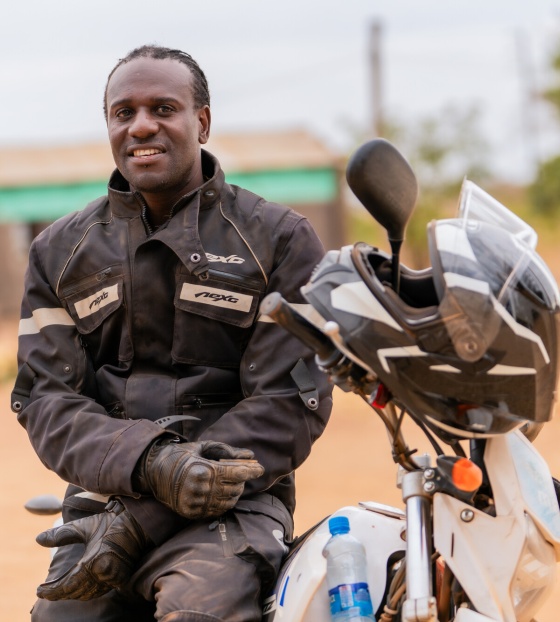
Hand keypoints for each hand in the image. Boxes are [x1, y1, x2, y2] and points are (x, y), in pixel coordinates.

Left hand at [36, 498, 151, 600]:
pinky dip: (87, 592)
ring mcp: (114, 578)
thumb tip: (38, 539)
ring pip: (88, 595)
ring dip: (73, 594)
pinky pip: (99, 591)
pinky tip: (80, 587)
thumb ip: (62, 534)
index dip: (51, 590)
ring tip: (60, 589)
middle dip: (60, 593)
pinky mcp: (121, 579)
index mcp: (93, 562)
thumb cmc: (111, 523)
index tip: (39, 590)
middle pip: (76, 593)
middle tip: (46, 591)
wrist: (139, 524)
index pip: (67, 585)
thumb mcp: (85, 526)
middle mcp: (104, 575)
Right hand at [134, 438, 263, 518]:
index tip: (260, 468)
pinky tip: (224, 493)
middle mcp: (200, 489)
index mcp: (204, 470)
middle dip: (243, 480)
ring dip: (235, 492)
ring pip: (228, 502)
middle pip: (235, 488)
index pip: (236, 474)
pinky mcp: (191, 513)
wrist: (154, 472)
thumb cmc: (181, 455)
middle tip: (243, 473)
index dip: (251, 471)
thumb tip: (250, 456)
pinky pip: (217, 511)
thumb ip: (227, 451)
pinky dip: (225, 503)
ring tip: (233, 482)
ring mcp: (195, 503)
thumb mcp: (203, 447)